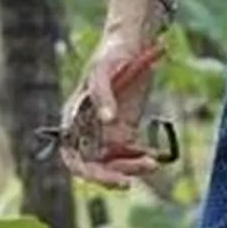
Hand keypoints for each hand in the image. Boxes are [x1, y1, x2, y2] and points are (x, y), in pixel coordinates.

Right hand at [58, 33, 167, 187]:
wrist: (133, 44)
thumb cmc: (112, 54)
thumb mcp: (104, 70)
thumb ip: (103, 95)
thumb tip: (107, 120)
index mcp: (74, 117)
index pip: (72, 155)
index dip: (86, 171)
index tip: (109, 177)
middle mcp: (87, 129)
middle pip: (92, 165)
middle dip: (109, 176)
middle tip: (129, 183)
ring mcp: (106, 131)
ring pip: (113, 163)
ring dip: (130, 168)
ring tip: (152, 163)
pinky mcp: (124, 129)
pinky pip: (130, 154)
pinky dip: (140, 159)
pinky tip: (154, 157)